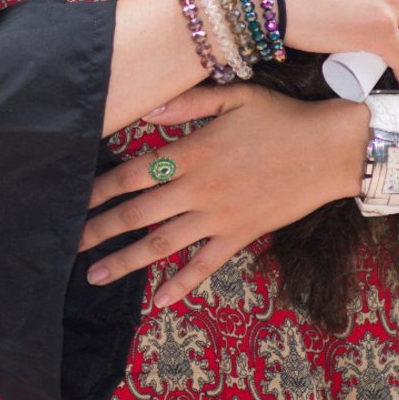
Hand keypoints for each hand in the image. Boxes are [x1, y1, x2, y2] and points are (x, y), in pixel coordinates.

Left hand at [79, 84, 368, 308]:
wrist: (330, 149)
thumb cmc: (282, 117)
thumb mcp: (236, 96)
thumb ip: (189, 104)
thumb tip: (147, 111)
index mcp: (192, 152)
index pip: (132, 174)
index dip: (99, 189)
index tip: (73, 201)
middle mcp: (199, 188)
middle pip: (137, 214)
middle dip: (99, 230)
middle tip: (68, 246)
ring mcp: (219, 216)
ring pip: (162, 244)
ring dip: (126, 262)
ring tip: (96, 276)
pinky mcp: (240, 235)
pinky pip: (204, 266)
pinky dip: (181, 285)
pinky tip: (158, 302)